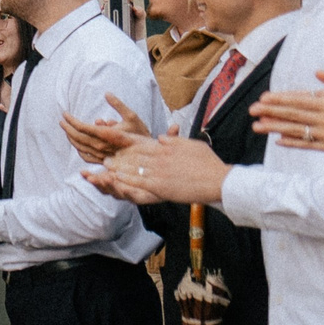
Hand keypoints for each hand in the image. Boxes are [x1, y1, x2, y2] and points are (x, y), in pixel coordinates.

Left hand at [62, 93, 150, 163]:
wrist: (148, 153)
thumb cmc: (140, 132)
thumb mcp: (131, 115)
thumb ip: (118, 104)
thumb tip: (107, 93)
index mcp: (106, 134)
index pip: (83, 127)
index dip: (71, 120)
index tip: (65, 113)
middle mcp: (102, 146)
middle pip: (78, 137)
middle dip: (67, 128)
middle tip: (62, 120)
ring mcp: (101, 155)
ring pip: (79, 147)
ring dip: (70, 137)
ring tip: (66, 129)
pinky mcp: (103, 160)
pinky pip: (86, 156)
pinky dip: (78, 149)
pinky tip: (76, 144)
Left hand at [90, 131, 228, 204]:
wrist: (217, 180)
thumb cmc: (208, 163)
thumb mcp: (192, 144)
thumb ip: (174, 140)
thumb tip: (161, 138)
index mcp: (167, 148)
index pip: (143, 146)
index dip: (129, 147)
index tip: (118, 146)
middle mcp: (161, 158)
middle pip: (135, 156)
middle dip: (120, 157)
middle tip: (107, 158)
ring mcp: (160, 173)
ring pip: (134, 169)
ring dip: (119, 168)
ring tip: (107, 167)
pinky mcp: (160, 187)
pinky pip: (140, 183)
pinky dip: (127, 180)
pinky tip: (117, 179)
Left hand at [248, 63, 323, 161]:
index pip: (300, 101)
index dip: (280, 99)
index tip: (264, 97)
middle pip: (292, 115)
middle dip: (270, 112)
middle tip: (251, 110)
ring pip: (295, 131)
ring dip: (274, 128)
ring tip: (257, 127)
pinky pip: (307, 145)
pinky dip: (292, 143)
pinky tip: (278, 141)